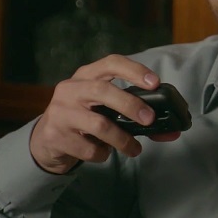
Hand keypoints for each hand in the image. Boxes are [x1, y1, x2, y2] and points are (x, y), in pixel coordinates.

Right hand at [29, 54, 170, 173]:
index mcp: (86, 75)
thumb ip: (135, 116)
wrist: (46, 140)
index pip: (111, 63)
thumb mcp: (105, 109)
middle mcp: (71, 89)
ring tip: (135, 149)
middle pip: (103, 90)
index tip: (155, 83)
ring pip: (98, 124)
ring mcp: (60, 112)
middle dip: (130, 105)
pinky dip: (102, 153)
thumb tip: (172, 132)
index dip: (135, 70)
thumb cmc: (85, 118)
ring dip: (122, 139)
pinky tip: (103, 152)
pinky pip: (88, 148)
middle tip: (150, 119)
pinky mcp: (55, 135)